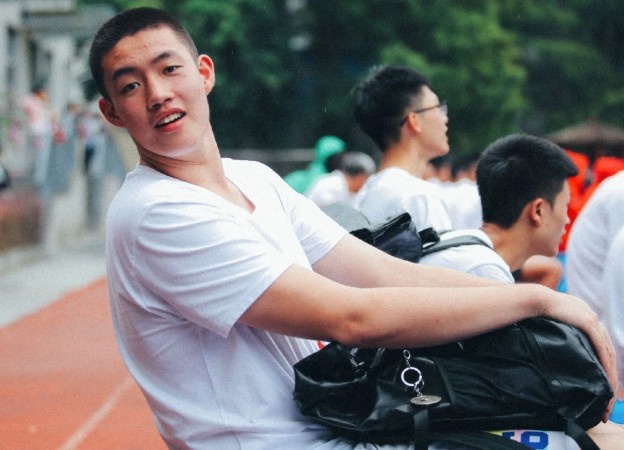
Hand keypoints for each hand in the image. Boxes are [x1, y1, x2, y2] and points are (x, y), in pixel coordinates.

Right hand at [542, 291, 616, 420]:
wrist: (534, 299)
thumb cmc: (533, 310)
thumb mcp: (548, 323)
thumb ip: (554, 332)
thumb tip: (543, 346)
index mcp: (583, 318)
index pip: (599, 345)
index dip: (602, 364)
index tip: (600, 382)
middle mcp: (592, 319)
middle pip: (607, 351)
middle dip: (610, 375)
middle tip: (607, 396)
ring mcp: (592, 320)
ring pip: (608, 353)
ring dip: (610, 375)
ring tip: (608, 394)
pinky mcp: (588, 324)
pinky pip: (602, 349)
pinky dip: (606, 365)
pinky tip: (607, 379)